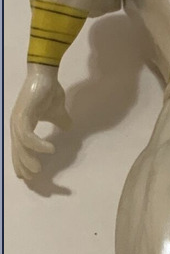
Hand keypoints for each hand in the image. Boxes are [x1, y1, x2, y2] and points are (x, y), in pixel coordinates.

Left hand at [10, 64, 71, 179]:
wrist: (46, 75)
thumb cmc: (49, 91)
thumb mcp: (58, 112)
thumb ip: (61, 121)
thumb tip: (68, 127)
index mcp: (23, 125)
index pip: (20, 149)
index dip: (22, 163)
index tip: (28, 177)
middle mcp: (17, 125)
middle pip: (17, 151)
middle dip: (23, 166)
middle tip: (33, 178)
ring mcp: (18, 120)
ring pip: (20, 147)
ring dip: (28, 160)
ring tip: (38, 169)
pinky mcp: (23, 115)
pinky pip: (27, 136)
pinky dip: (37, 145)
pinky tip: (49, 150)